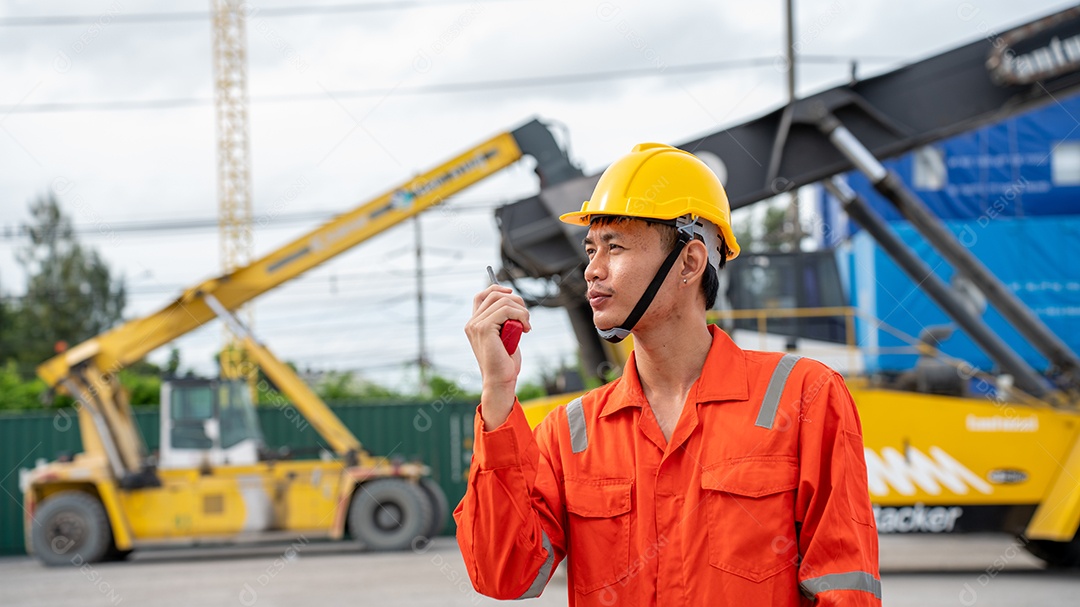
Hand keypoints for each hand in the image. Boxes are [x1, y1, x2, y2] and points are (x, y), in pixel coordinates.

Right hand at [465, 284, 530, 429]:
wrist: (500, 381)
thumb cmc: (504, 362)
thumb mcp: (505, 336)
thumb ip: (505, 321)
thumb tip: (515, 303)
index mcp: (474, 324)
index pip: (482, 296)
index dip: (497, 288)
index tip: (512, 293)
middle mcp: (472, 323)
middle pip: (494, 295)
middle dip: (516, 301)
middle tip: (526, 318)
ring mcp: (476, 325)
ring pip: (503, 301)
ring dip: (521, 311)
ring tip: (526, 326)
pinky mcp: (484, 328)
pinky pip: (506, 310)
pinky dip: (520, 316)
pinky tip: (525, 329)